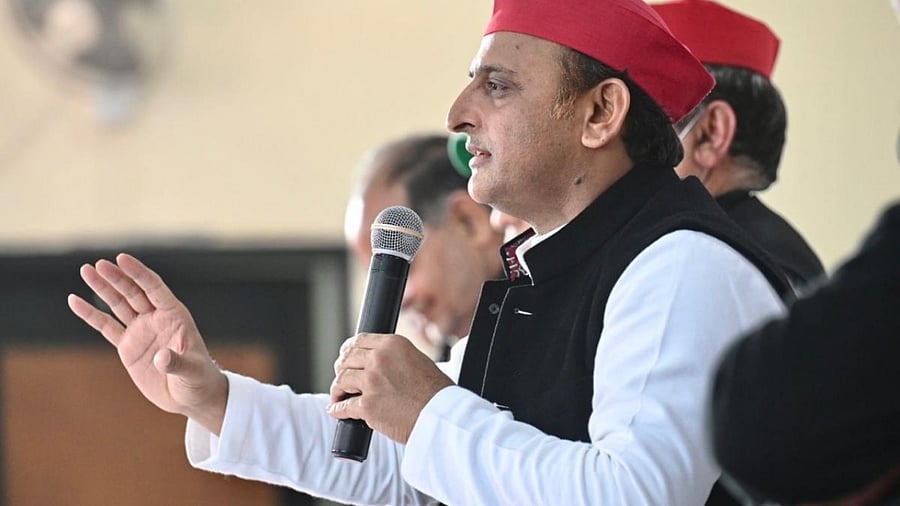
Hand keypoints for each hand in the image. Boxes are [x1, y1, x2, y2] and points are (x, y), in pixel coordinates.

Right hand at [68, 253, 227, 434]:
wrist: (190, 396)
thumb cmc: (199, 380)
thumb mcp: (192, 371)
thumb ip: (177, 363)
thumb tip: (162, 358)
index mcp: (175, 316)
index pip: (154, 288)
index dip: (138, 273)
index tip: (122, 258)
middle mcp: (156, 318)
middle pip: (133, 292)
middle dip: (117, 278)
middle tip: (99, 264)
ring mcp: (141, 330)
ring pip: (118, 304)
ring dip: (103, 288)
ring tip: (86, 270)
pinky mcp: (127, 346)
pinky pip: (106, 327)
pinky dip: (91, 314)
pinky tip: (75, 301)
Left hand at [327, 333, 453, 442]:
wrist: (441, 415)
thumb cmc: (435, 391)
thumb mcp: (418, 359)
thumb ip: (395, 357)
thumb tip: (376, 362)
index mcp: (392, 344)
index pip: (358, 341)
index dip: (348, 351)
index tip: (345, 358)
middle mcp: (379, 359)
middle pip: (346, 359)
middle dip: (341, 369)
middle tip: (342, 379)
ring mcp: (372, 382)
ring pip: (342, 380)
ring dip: (338, 389)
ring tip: (340, 396)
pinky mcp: (368, 406)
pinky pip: (343, 406)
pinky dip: (337, 409)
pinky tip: (336, 410)